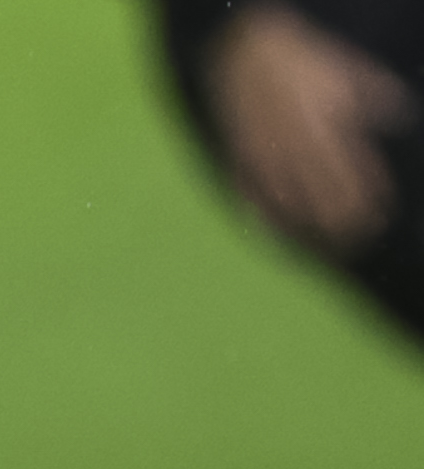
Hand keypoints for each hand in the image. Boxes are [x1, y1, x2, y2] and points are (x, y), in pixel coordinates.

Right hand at [214, 5, 411, 257]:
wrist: (243, 52)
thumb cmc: (300, 60)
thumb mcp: (345, 70)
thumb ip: (373, 94)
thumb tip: (400, 116)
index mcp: (325, 125)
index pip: (352, 172)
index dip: (367, 197)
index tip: (380, 216)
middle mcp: (295, 148)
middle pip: (321, 195)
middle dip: (340, 221)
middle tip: (355, 240)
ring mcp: (264, 158)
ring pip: (288, 202)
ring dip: (306, 227)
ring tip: (321, 246)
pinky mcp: (239, 161)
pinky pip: (251, 197)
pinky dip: (264, 218)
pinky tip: (276, 231)